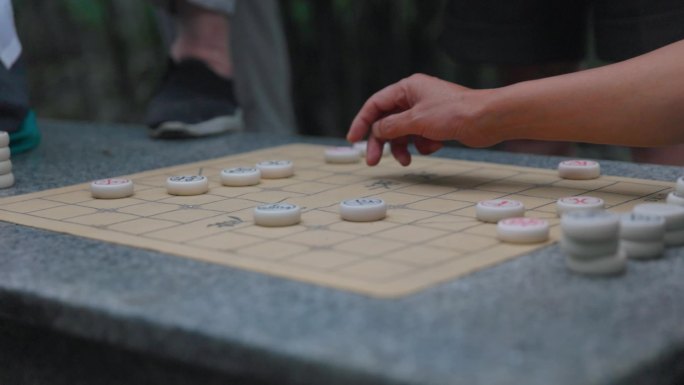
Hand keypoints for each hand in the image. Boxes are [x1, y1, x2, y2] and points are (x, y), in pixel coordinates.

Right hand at [347, 73, 496, 165]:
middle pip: (387, 122)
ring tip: (407, 161)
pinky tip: (434, 146)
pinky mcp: (437, 124)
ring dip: (402, 148)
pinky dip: (423, 145)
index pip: (375, 104)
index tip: (353, 139)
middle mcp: (415, 98)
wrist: (487, 120)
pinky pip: (419, 138)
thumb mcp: (415, 120)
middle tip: (372, 161)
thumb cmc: (454, 113)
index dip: (362, 122)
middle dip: (381, 142)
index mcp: (407, 88)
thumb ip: (391, 126)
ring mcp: (426, 111)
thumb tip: (376, 131)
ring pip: (403, 133)